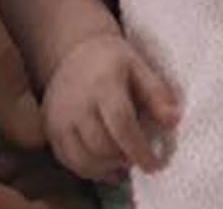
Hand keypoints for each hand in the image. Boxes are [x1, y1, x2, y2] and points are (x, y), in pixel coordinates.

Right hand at [42, 32, 180, 182]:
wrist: (74, 52)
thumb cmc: (113, 61)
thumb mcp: (139, 67)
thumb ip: (157, 94)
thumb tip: (174, 121)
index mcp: (103, 84)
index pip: (121, 124)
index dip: (139, 150)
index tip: (155, 165)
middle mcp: (76, 103)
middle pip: (101, 146)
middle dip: (124, 160)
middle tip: (139, 160)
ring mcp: (58, 118)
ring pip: (82, 159)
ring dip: (107, 169)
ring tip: (124, 164)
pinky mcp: (49, 130)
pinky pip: (68, 161)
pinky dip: (89, 171)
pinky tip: (106, 167)